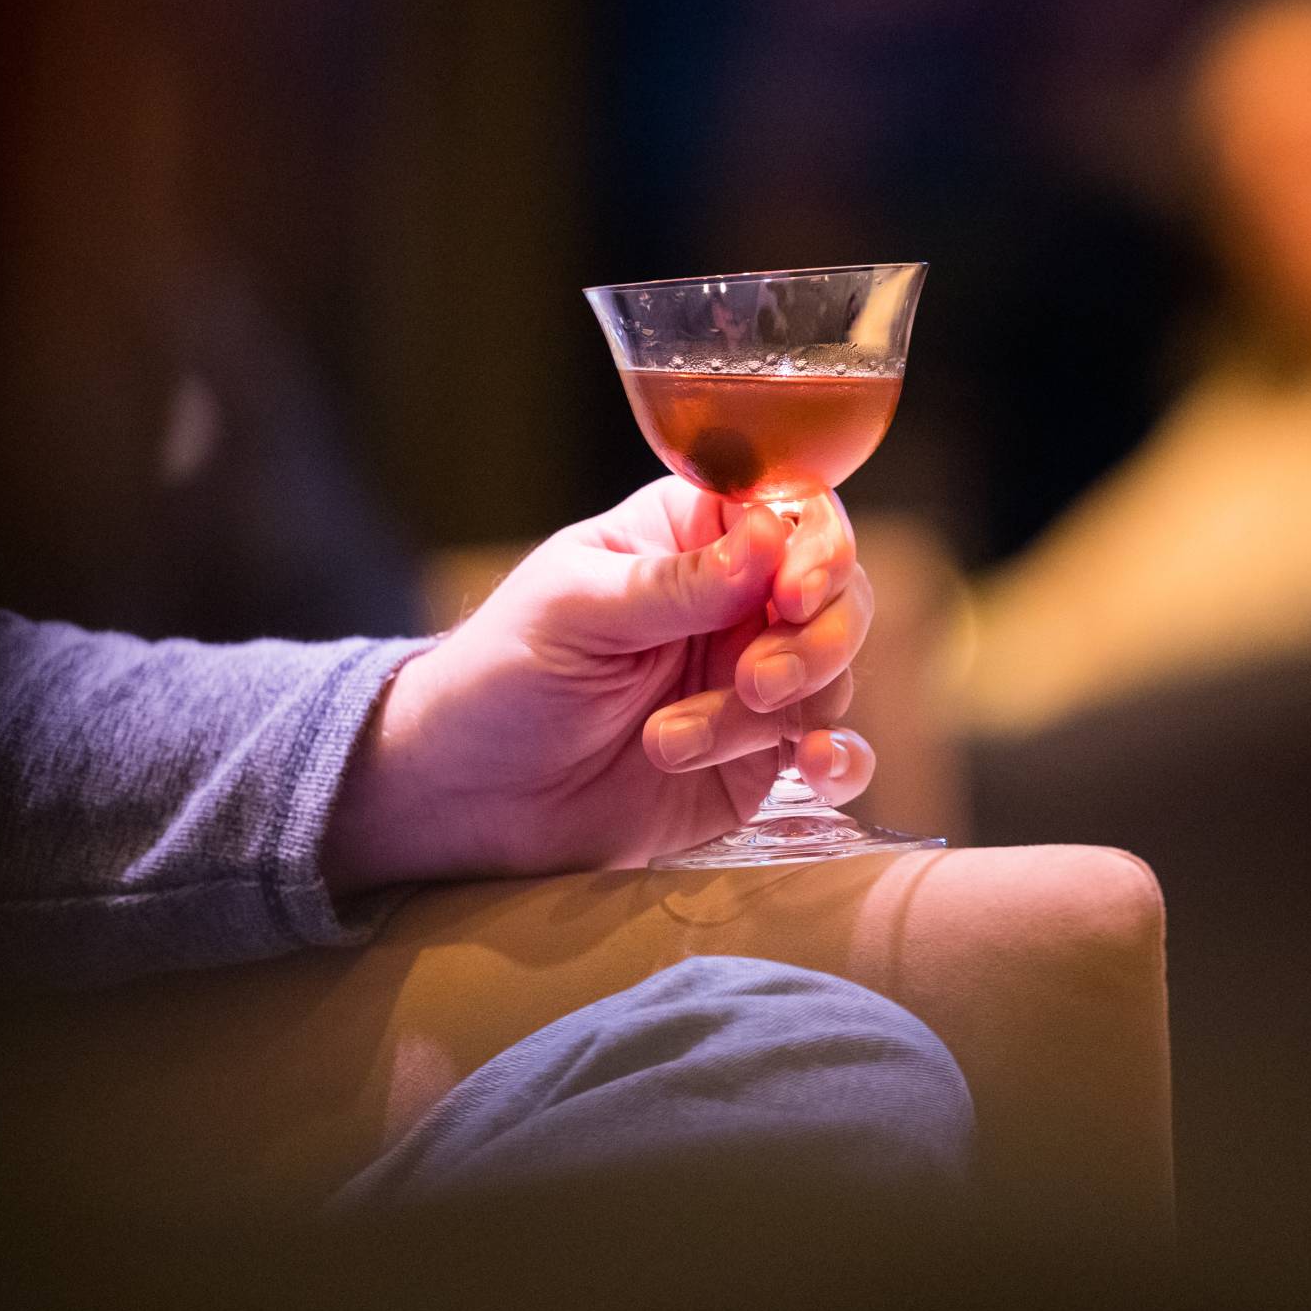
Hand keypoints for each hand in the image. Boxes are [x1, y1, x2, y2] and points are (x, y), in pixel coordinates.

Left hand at [322, 478, 876, 887]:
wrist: (467, 797)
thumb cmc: (501, 678)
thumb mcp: (575, 612)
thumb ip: (674, 583)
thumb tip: (769, 536)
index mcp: (692, 536)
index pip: (793, 514)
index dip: (815, 550)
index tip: (791, 595)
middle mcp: (737, 603)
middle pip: (837, 595)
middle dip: (812, 642)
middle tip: (751, 683)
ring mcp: (753, 682)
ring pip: (833, 676)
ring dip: (777, 714)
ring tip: (671, 744)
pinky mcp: (757, 761)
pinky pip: (835, 754)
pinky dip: (843, 761)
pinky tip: (817, 769)